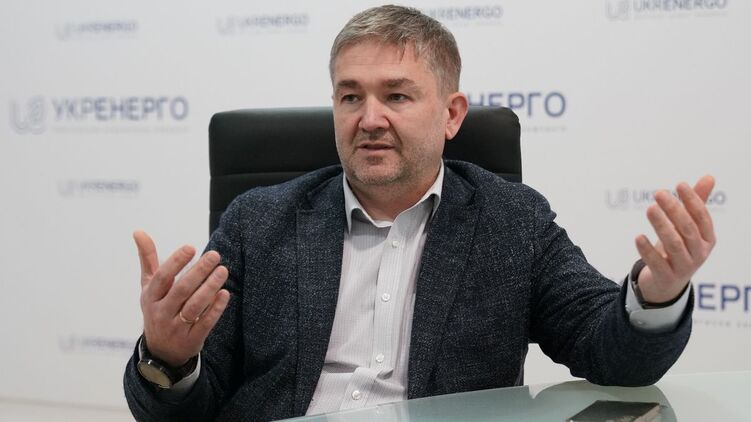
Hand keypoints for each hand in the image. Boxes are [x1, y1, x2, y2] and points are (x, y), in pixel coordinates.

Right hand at [135, 230, 229, 366]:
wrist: (160, 352)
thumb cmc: (157, 309)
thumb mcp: (148, 287)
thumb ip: (147, 259)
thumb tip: (138, 231)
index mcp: (150, 297)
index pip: (162, 278)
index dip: (175, 262)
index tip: (191, 247)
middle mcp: (161, 313)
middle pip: (181, 290)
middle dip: (198, 271)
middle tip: (215, 255)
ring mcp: (176, 328)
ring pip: (194, 306)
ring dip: (210, 287)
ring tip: (223, 271)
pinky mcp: (191, 340)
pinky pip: (205, 323)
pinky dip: (215, 308)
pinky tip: (225, 293)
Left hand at [635, 175, 716, 302]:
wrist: (667, 284)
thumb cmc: (679, 248)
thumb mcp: (688, 227)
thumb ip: (696, 203)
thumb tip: (709, 176)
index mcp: (707, 239)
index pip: (701, 217)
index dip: (692, 200)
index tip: (679, 184)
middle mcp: (699, 253)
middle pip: (687, 229)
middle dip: (674, 210)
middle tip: (658, 193)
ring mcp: (684, 267)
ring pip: (674, 245)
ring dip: (661, 225)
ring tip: (650, 209)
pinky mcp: (666, 277)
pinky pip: (657, 263)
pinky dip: (647, 250)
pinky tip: (638, 237)